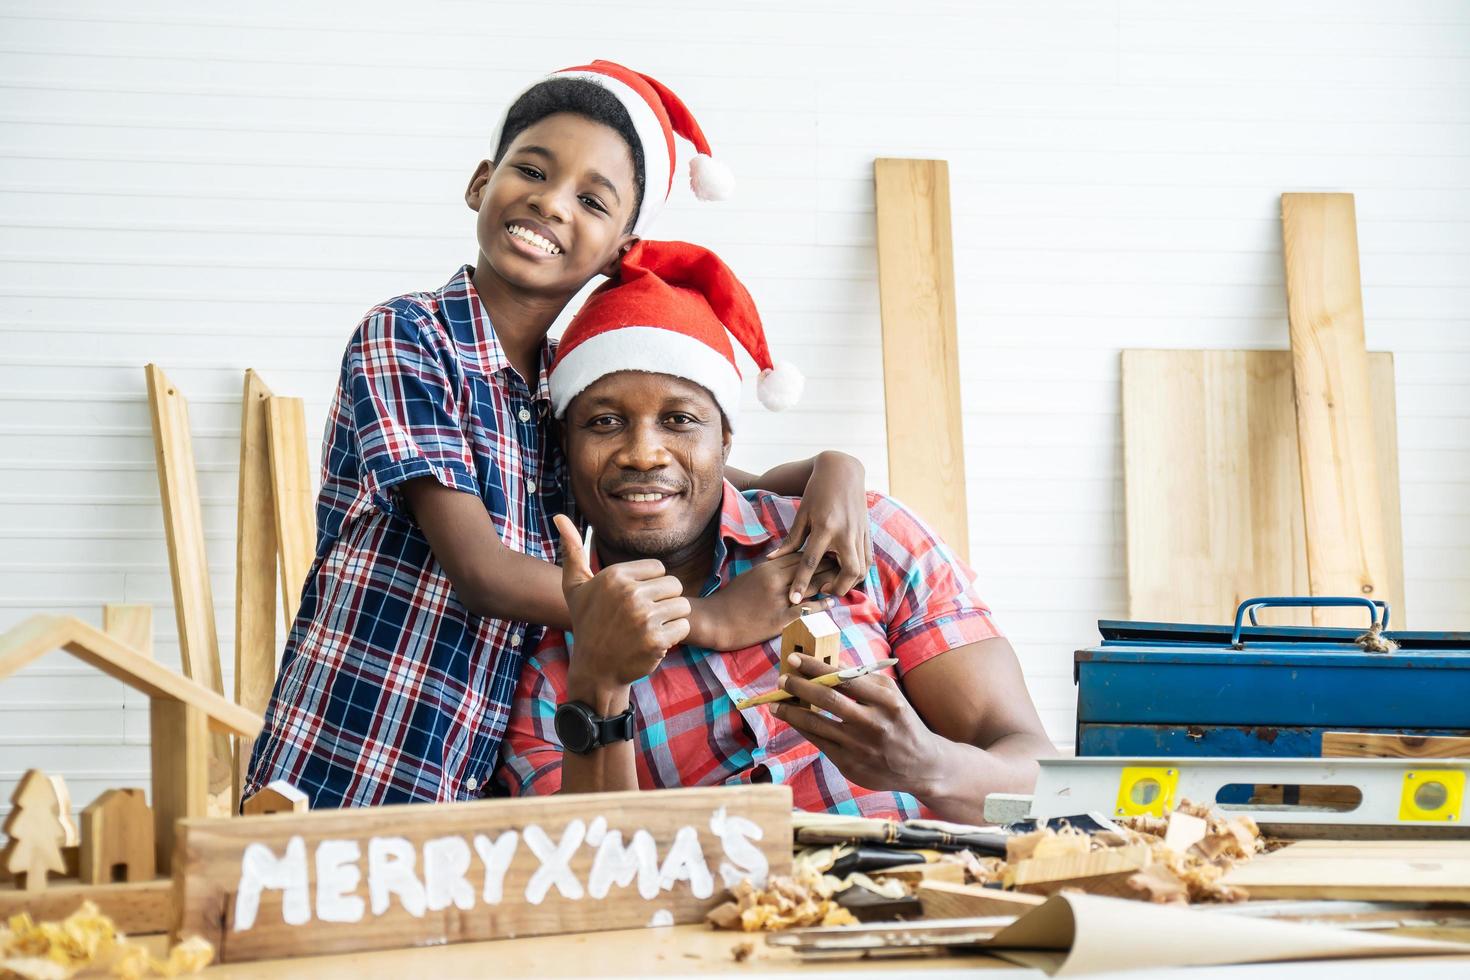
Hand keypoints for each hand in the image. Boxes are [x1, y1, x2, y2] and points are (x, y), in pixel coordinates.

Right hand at [554, 515, 689, 691]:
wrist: (595, 668)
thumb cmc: (587, 624)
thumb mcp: (575, 587)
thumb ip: (572, 551)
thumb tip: (559, 516)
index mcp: (615, 576)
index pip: (659, 568)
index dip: (650, 585)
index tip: (633, 601)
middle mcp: (629, 594)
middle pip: (674, 585)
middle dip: (664, 601)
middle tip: (645, 617)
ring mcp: (644, 617)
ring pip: (682, 605)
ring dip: (671, 618)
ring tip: (650, 628)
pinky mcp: (657, 639)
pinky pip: (684, 626)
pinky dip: (674, 635)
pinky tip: (654, 642)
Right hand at [691, 552, 836, 650]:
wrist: (716, 620)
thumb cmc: (731, 599)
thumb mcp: (750, 576)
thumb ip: (770, 569)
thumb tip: (785, 564)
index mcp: (768, 568)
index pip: (799, 555)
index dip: (817, 553)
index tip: (831, 551)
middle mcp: (775, 580)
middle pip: (809, 568)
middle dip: (828, 564)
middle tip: (844, 562)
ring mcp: (778, 600)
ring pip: (810, 587)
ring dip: (829, 583)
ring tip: (842, 580)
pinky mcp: (779, 619)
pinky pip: (806, 609)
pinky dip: (821, 605)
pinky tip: (832, 603)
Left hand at [767, 452, 871, 603]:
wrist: (842, 471)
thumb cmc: (817, 491)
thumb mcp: (802, 514)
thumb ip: (791, 540)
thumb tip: (772, 559)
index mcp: (825, 527)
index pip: (811, 562)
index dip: (801, 583)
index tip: (795, 600)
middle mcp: (845, 533)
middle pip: (847, 572)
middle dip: (836, 588)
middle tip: (821, 589)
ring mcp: (859, 534)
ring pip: (862, 570)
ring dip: (849, 582)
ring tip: (833, 582)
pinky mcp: (867, 533)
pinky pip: (867, 560)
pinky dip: (859, 572)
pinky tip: (845, 573)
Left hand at [772, 652, 946, 797]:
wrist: (922, 766)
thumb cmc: (901, 722)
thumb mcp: (890, 696)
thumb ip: (861, 678)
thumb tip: (828, 662)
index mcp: (886, 701)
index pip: (844, 678)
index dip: (815, 667)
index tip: (794, 659)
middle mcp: (874, 723)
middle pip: (828, 700)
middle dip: (799, 687)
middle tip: (781, 678)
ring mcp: (860, 747)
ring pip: (817, 724)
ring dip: (792, 711)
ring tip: (776, 702)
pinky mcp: (850, 765)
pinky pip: (818, 742)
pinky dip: (803, 729)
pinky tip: (793, 719)